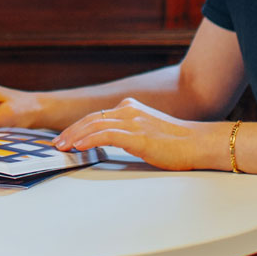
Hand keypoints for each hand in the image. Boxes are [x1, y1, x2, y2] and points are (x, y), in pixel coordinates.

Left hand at [55, 98, 212, 170]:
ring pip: (95, 125)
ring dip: (74, 136)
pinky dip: (89, 140)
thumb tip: (112, 142)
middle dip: (70, 131)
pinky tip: (78, 147)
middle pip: (91, 119)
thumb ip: (130, 132)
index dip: (78, 126)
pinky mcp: (137, 136)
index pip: (97, 116)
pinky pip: (106, 136)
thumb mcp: (148, 132)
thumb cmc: (179, 144)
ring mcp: (133, 122)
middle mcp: (130, 111)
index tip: (66, 137)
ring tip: (61, 147)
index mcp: (131, 108)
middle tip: (56, 143)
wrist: (200, 143)